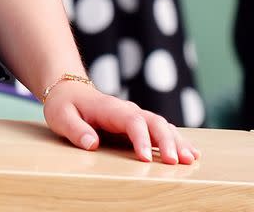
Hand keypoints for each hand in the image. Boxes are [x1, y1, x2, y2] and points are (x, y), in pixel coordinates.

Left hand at [42, 80, 199, 164]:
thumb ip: (75, 129)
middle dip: (166, 141)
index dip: (140, 138)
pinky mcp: (139, 125)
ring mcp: (136, 116)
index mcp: (110, 108)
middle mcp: (128, 110)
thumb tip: (91, 143)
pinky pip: (162, 131)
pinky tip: (192, 154)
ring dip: (177, 142)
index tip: (145, 159)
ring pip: (163, 126)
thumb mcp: (61, 116)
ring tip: (190, 159)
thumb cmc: (64, 105)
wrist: (69, 90)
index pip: (131, 121)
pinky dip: (177, 141)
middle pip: (153, 122)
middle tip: (174, 162)